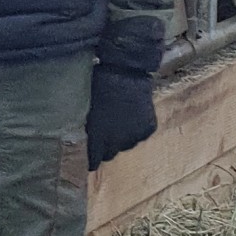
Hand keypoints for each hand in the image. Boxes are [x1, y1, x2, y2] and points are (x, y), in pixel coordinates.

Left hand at [86, 19, 162, 170]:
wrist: (126, 72)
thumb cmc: (100, 85)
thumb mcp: (88, 108)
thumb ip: (89, 128)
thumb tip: (87, 138)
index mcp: (98, 136)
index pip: (94, 159)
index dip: (92, 161)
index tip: (90, 163)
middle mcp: (117, 142)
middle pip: (111, 154)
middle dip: (107, 147)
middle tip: (106, 136)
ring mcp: (134, 136)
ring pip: (126, 145)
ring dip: (123, 138)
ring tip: (120, 123)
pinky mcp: (148, 129)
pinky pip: (140, 135)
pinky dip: (137, 129)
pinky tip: (133, 117)